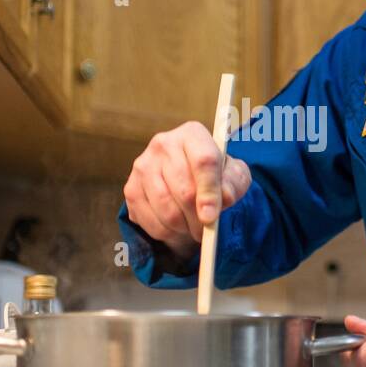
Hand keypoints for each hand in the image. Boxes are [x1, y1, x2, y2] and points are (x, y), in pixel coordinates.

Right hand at [122, 121, 251, 259]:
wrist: (188, 177)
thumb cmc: (215, 175)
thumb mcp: (234, 175)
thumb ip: (234, 183)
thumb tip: (224, 197)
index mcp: (192, 134)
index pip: (203, 162)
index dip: (209, 192)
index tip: (211, 217)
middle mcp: (163, 144)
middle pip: (183, 189)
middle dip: (197, 218)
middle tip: (206, 231)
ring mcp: (143, 165)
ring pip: (164, 207)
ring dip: (182, 227)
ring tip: (192, 228)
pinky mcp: (131, 187)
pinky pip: (148, 219)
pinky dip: (165, 232)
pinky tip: (176, 228)